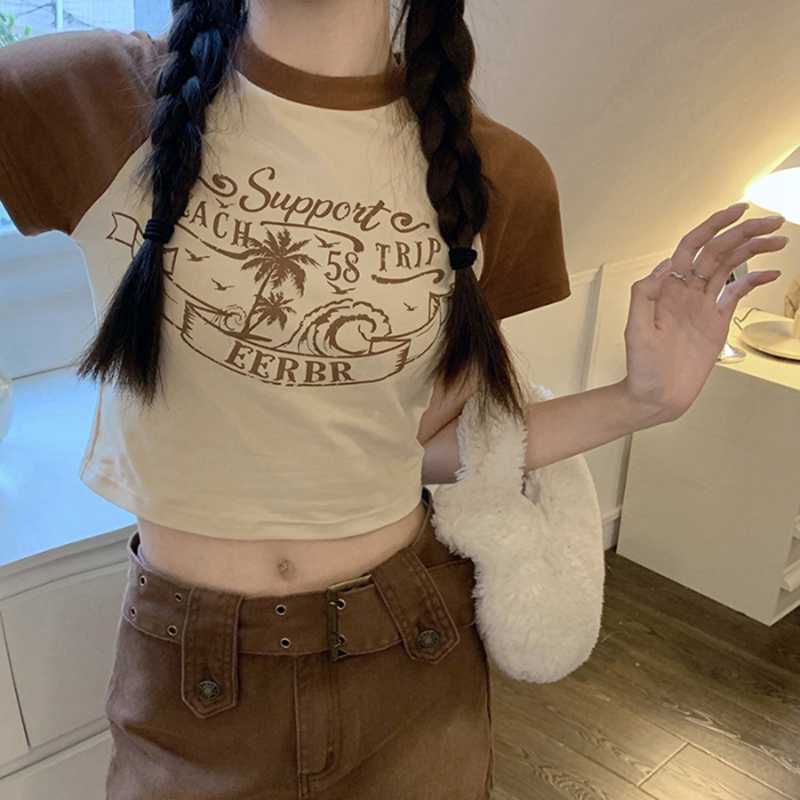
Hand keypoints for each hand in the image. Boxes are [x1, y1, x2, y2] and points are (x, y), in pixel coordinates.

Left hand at [622, 203, 789, 420]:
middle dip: (743, 232)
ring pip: (730, 266)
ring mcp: (702, 305)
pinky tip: (771, 271)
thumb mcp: (635, 331)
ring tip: (778, 237)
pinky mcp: (716, 321)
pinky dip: (754, 279)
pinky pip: (737, 293)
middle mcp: (685, 292)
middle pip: (717, 251)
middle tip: (772, 221)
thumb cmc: (641, 369)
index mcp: (667, 289)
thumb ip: (644, 297)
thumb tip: (663, 268)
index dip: (713, 225)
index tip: (738, 210)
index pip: (692, 246)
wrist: (656, 397)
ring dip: (752, 249)